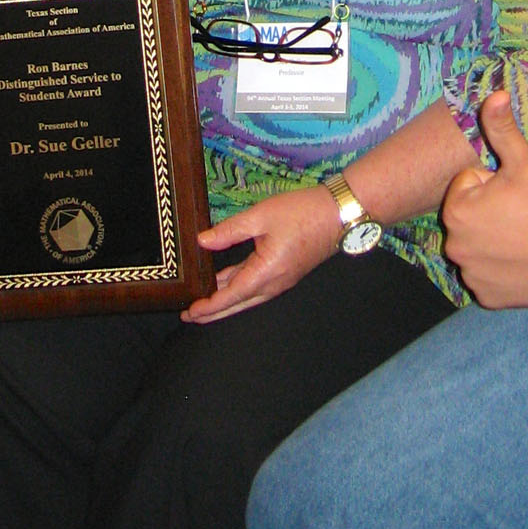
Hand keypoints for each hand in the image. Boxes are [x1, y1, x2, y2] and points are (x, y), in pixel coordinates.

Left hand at [183, 186, 339, 325]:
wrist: (338, 214)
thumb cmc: (301, 213)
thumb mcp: (261, 216)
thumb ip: (230, 230)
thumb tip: (202, 241)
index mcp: (265, 273)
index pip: (231, 297)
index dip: (209, 306)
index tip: (189, 311)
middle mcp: (273, 284)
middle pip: (238, 304)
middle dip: (213, 312)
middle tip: (189, 315)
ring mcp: (281, 280)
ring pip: (247, 297)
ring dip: (225, 300)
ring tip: (203, 301)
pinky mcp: (285, 272)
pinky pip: (256, 285)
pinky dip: (238, 287)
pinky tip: (226, 280)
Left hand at [441, 90, 527, 308]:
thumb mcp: (522, 162)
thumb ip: (501, 128)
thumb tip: (493, 94)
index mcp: (457, 212)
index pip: (467, 186)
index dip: (491, 184)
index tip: (514, 192)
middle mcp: (455, 247)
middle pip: (469, 216)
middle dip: (489, 211)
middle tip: (520, 213)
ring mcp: (471, 275)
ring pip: (478, 245)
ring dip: (493, 239)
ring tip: (523, 235)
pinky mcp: (487, 297)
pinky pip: (487, 275)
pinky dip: (500, 268)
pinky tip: (521, 260)